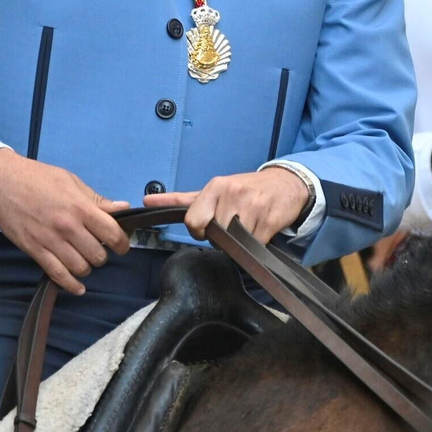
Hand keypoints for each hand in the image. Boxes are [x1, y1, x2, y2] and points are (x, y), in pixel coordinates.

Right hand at [0, 150, 130, 295]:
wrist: (3, 181)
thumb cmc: (39, 177)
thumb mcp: (71, 181)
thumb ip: (97, 199)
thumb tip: (122, 208)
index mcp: (80, 207)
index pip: (112, 233)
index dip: (122, 243)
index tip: (121, 245)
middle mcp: (68, 227)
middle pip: (98, 255)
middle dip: (102, 255)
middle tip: (97, 248)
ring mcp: (51, 241)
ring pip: (80, 268)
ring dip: (87, 267)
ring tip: (84, 259)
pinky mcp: (35, 251)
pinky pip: (57, 275)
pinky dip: (71, 285)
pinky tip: (78, 287)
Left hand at [144, 168, 309, 244]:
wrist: (286, 184)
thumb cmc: (245, 189)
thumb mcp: (213, 190)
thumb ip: (180, 200)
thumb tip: (146, 201)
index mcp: (215, 187)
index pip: (193, 221)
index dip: (199, 231)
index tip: (208, 228)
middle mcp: (232, 194)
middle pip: (214, 235)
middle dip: (221, 237)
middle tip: (231, 226)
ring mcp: (252, 207)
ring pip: (233, 244)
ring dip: (239, 243)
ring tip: (246, 226)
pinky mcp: (269, 221)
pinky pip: (253, 246)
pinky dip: (255, 244)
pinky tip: (259, 230)